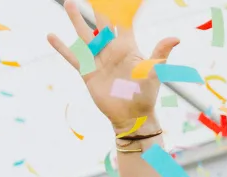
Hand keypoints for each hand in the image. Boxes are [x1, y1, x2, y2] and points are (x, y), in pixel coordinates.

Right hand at [47, 0, 179, 132]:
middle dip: (98, 8)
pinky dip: (61, 47)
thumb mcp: (154, 72)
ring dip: (76, 19)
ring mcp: (98, 60)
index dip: (121, 9)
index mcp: (127, 47)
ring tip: (70, 3)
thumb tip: (176, 37)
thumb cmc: (145, 94)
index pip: (123, 22)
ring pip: (85, 35)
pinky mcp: (87, 72)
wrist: (131, 116)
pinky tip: (51, 36)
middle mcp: (111, 50)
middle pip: (102, 23)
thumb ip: (161, 53)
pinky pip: (72, 57)